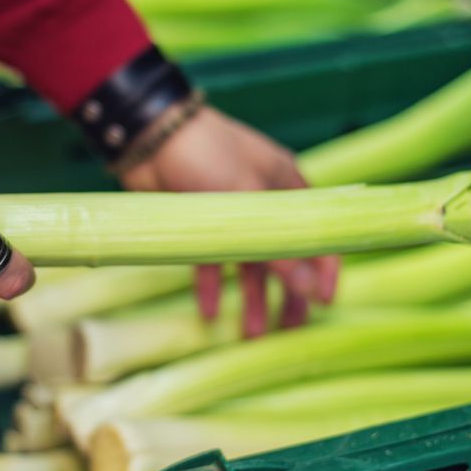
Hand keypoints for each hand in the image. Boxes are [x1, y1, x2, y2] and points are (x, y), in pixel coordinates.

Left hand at [119, 106, 337, 336]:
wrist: (147, 135)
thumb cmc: (207, 153)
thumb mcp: (248, 200)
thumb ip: (278, 250)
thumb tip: (310, 291)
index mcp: (287, 185)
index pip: (318, 232)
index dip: (323, 268)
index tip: (323, 303)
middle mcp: (263, 202)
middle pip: (283, 254)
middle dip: (286, 294)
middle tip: (289, 331)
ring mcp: (230, 214)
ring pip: (247, 263)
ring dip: (250, 299)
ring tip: (251, 335)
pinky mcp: (198, 223)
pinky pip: (210, 261)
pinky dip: (211, 286)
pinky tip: (208, 314)